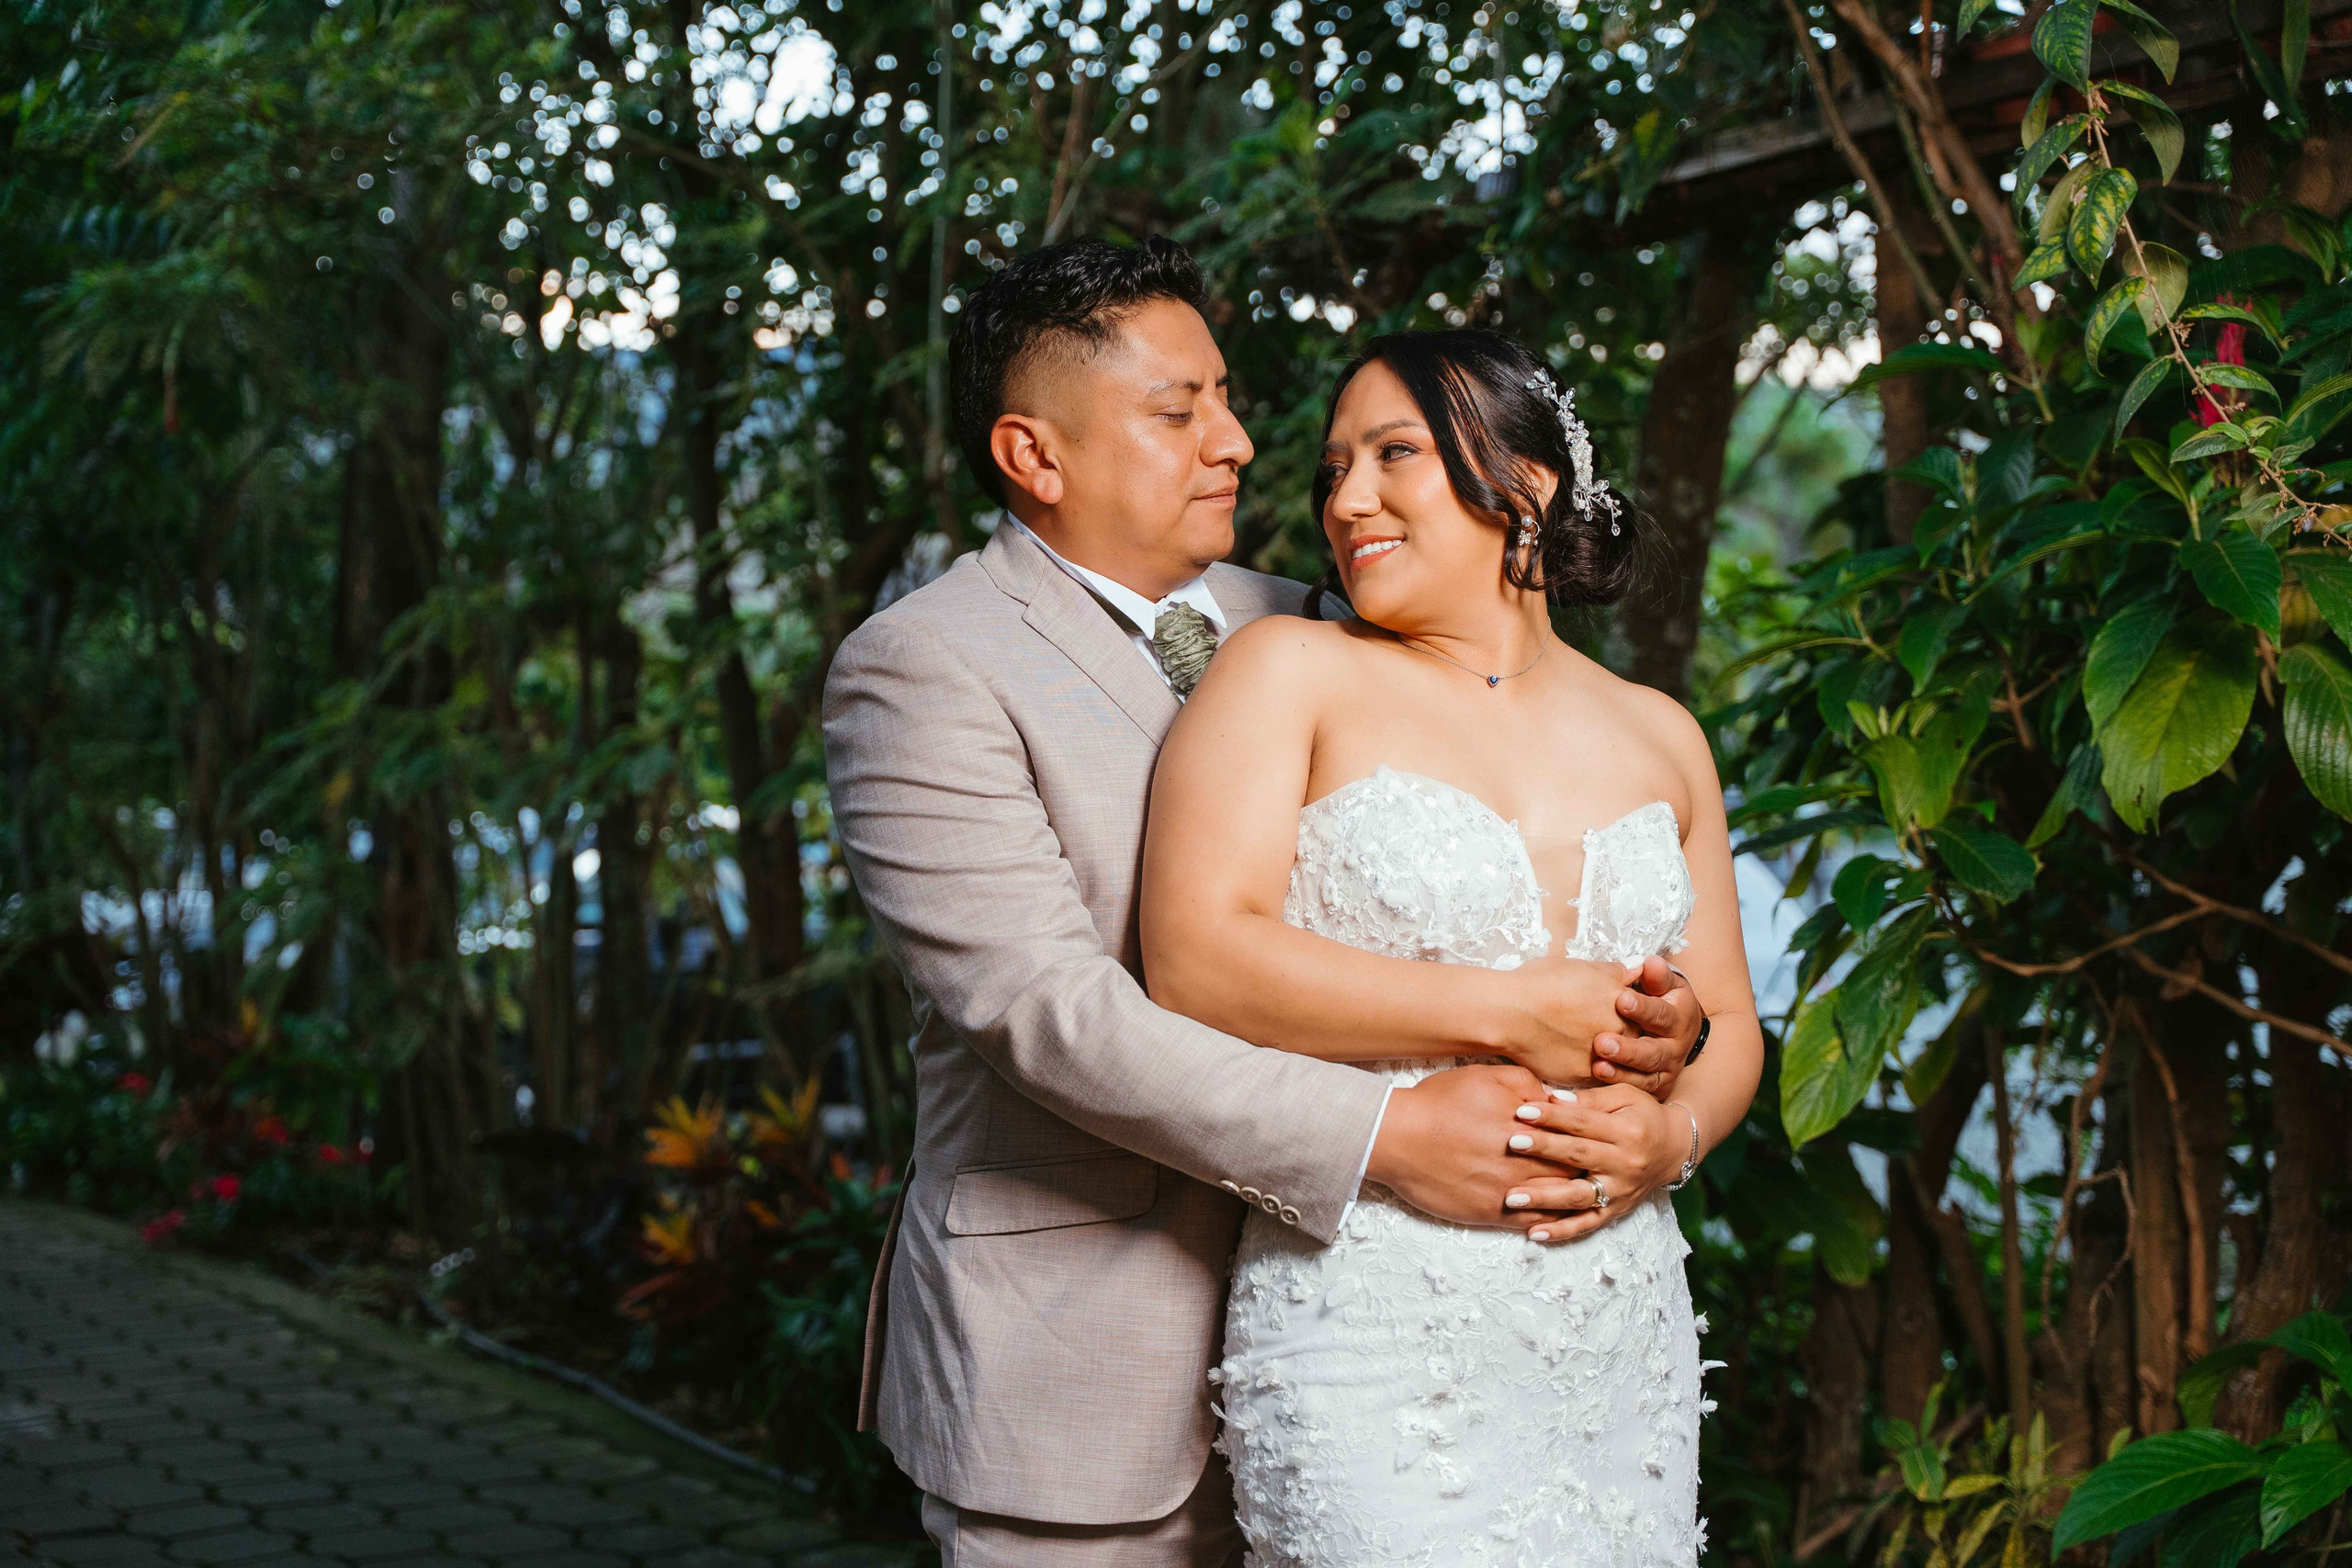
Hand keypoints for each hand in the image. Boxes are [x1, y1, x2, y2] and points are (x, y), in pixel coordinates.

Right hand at [1364, 1063, 1586, 1233]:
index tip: (1599, 1140)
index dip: (1588, 1140)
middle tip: (1604, 1170)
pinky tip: (1555, 1221)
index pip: (1572, 1137)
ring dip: (1573, 1199)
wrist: (1396, 1137)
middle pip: (1570, 1170)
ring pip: (1555, 1200)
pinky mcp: (1489, 1213)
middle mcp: (1522, 1161)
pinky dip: (1546, 1223)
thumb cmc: (1439, 1102)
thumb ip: (1528, 1084)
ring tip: (1587, 1197)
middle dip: (1588, 1170)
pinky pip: (1528, 1223)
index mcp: (1526, 1125)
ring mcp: (1507, 1190)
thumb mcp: (1486, 1077)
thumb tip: (1558, 1100)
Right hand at [1493, 955, 1694, 1095]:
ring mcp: (1603, 1056)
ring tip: (1596, 1052)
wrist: (1509, 1012)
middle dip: (1629, 1038)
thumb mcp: (1582, 966)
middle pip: (1638, 1039)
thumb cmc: (1540, 983)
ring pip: (1621, 1063)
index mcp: (1623, 1001)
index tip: (1629, 1013)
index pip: (1647, 1011)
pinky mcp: (1584, 1076)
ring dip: (1615, 1060)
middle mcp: (1620, 1030)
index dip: (1638, 1013)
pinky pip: (1599, 1079)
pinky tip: (1581, 1064)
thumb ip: (1614, 971)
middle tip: (1614, 1035)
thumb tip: (1637, 969)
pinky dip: (1593, 1073)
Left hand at [1498, 1083, 1691, 1243]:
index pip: (1583, 1123)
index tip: (1522, 1112)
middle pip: (1578, 1156)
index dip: (1552, 1116)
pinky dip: (1561, 1231)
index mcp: (1626, 1131)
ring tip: (1511, 1197)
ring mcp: (1620, 1192)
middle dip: (1543, 1149)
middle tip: (1511, 1143)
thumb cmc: (1642, 1116)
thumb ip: (1589, 1099)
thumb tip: (1552, 1097)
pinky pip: (1587, 1224)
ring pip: (1578, 1196)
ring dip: (1544, 1198)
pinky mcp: (1616, 1211)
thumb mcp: (1624, 1097)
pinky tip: (1533, 1233)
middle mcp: (1625, 1163)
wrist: (1674, 1149)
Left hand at [1591, 955, 1702, 1099]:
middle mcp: (1675, 1048)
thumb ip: (1655, 976)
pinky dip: (1617, 1085)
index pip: (1662, 1014)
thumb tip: (1650, 963)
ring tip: (1597, 1064)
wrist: (1675, 1030)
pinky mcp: (1654, 1087)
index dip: (1643, 1008)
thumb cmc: (1661, 999)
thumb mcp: (1663, 984)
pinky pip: (1636, 1091)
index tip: (1622, 999)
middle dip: (1628, 1048)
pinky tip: (1596, 1077)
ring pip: (1644, 1075)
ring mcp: (1665, 1070)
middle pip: (1653, 1052)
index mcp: (1679, 1018)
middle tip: (1601, 1042)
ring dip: (1620, 1071)